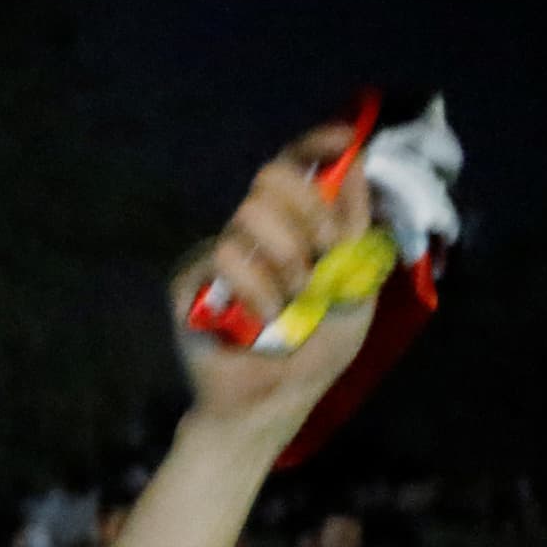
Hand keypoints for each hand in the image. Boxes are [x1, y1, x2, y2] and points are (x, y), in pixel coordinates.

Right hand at [174, 122, 380, 429]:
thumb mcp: (357, 288)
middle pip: (274, 177)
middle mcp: (255, 230)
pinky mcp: (189, 278)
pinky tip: (264, 318)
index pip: (298, 166)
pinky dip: (257, 288)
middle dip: (311, 216)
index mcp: (295, 226)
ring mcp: (219, 251)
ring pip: (251, 213)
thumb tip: (356, 165)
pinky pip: (225, 254)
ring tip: (292, 302)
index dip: (317, 145)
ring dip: (287, 262)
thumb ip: (357, 230)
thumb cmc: (315, 351)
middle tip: (323, 259)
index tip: (343, 144)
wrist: (271, 403)